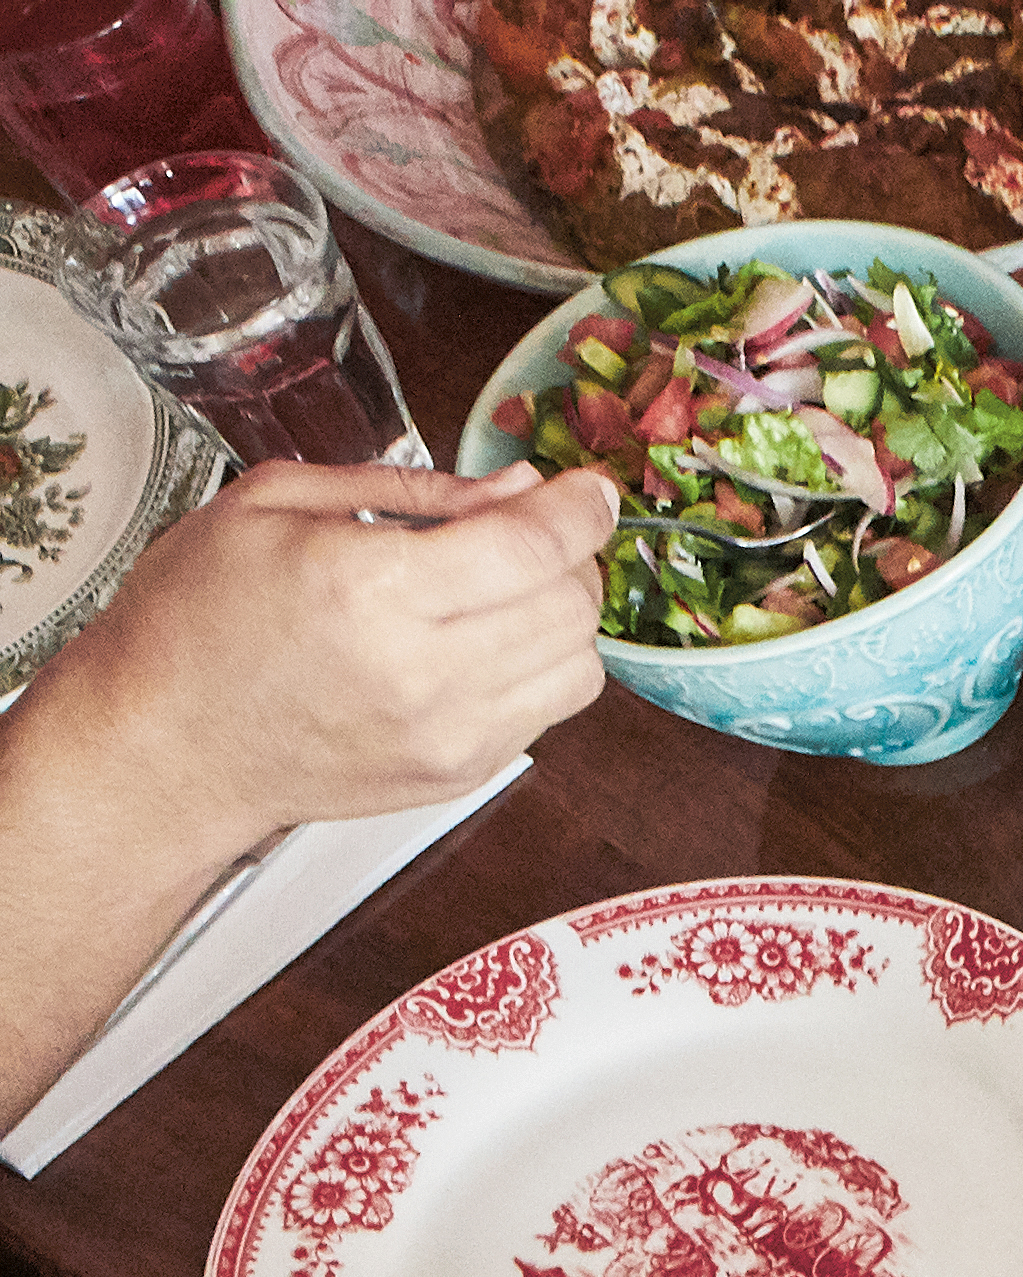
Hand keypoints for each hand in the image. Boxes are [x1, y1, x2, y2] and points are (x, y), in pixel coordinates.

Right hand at [37, 466, 619, 838]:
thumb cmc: (196, 618)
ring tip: (506, 592)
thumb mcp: (274, 504)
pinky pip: (548, 715)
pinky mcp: (460, 775)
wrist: (165, 742)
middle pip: (571, 607)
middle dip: (571, 559)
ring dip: (563, 620)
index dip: (581, 509)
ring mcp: (448, 735)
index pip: (531, 547)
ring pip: (580, 668)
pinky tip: (480, 646)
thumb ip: (409, 488)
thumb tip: (516, 486)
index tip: (590, 489)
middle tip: (531, 537)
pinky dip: (538, 671)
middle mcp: (421, 671)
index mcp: (369, 587)